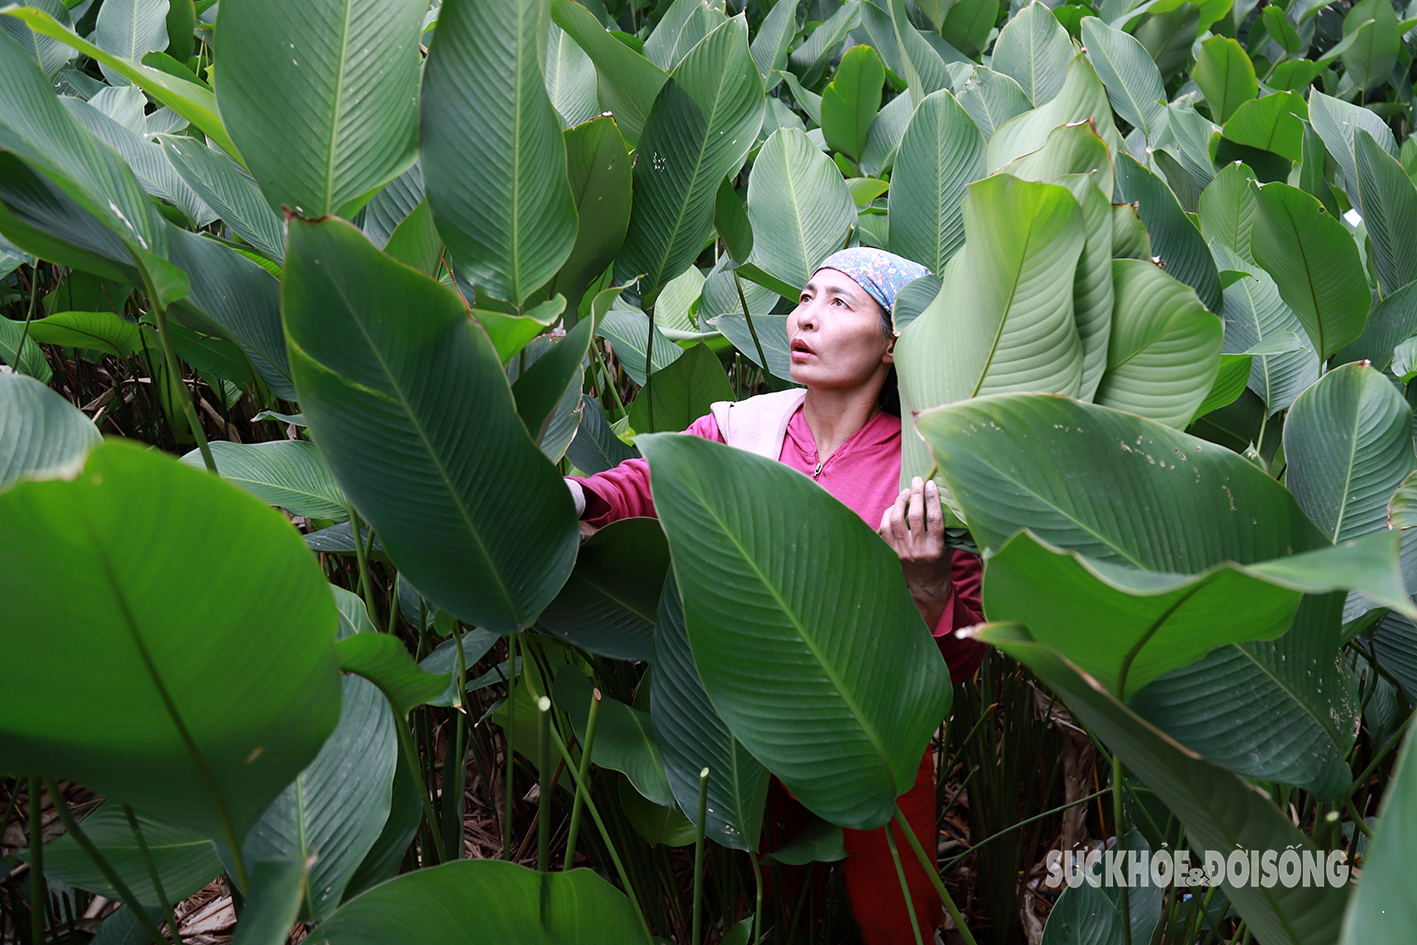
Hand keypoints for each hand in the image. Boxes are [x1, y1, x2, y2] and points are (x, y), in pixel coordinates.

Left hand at [879, 476, 953, 627]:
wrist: (926, 585)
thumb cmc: (940, 562)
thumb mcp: (950, 547)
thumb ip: (949, 528)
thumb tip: (950, 500)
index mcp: (936, 549)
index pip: (934, 519)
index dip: (932, 499)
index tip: (931, 484)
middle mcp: (918, 550)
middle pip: (914, 516)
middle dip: (916, 494)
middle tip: (918, 480)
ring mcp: (902, 551)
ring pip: (896, 519)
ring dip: (900, 501)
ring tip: (906, 491)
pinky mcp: (891, 551)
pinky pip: (885, 527)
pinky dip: (889, 513)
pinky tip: (896, 506)